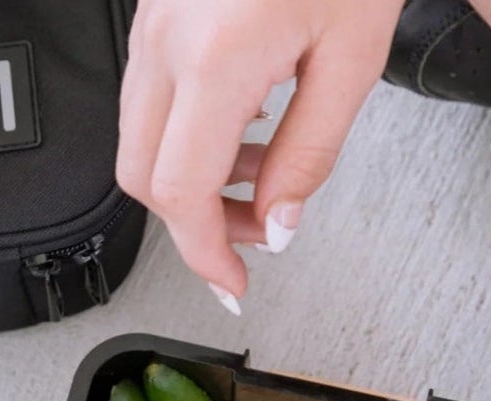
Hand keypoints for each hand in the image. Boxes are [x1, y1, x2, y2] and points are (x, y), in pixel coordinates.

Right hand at [116, 0, 402, 305]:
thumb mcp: (351, 59)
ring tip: (258, 178)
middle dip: (196, 224)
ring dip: (192, 180)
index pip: (180, 194)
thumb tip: (279, 224)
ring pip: (139, 138)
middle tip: (253, 235)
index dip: (204, 254)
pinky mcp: (157, 10)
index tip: (231, 283)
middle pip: (142, 176)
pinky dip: (188, 135)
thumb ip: (309, 155)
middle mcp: (167, 38)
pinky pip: (151, 96)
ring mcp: (152, 20)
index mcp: (215, 56)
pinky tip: (243, 127)